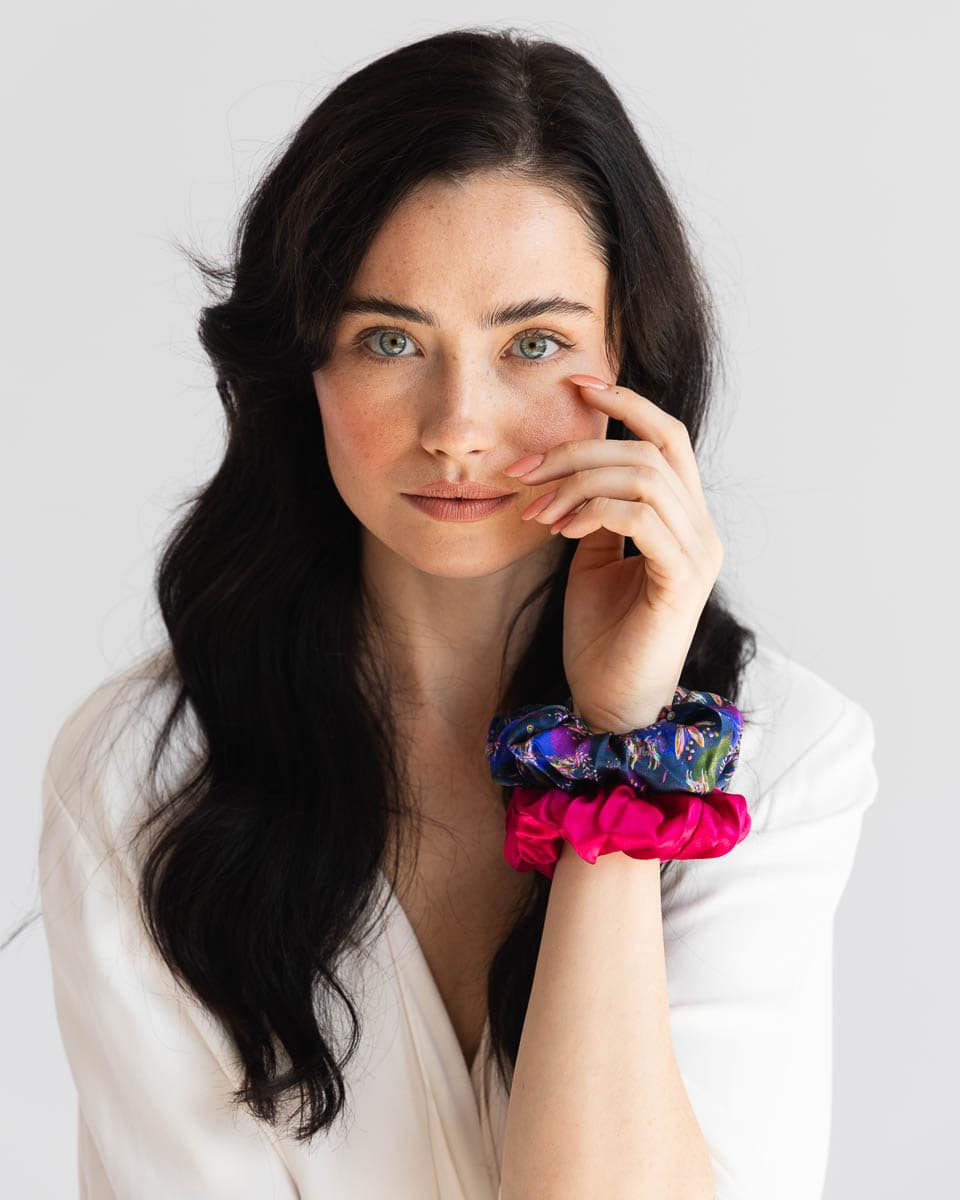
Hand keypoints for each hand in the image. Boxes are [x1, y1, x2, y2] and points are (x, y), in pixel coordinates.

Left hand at [508, 374, 723, 734]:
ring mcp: (698, 554)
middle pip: (654, 448)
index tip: (576, 384)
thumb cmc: (600, 637)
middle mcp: (701, 530)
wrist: (609, 704)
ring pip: (645, 476)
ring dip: (578, 483)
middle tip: (524, 471)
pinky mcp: (682, 582)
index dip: (627, 402)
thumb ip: (593, 511)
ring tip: (536, 510)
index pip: (667, 437)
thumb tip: (568, 470)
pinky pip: (641, 517)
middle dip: (580, 448)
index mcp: (682, 519)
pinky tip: (561, 530)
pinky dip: (594, 511)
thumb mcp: (591, 560)